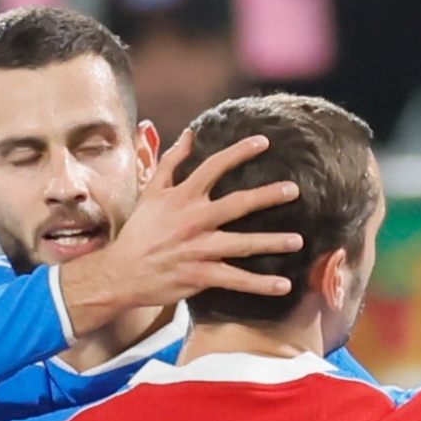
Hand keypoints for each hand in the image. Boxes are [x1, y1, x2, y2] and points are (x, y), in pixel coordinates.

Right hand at [60, 130, 301, 334]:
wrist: (121, 272)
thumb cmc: (139, 231)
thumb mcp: (150, 192)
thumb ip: (170, 162)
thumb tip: (189, 135)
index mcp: (182, 196)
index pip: (214, 167)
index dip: (239, 152)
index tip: (264, 142)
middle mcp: (193, 220)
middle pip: (237, 204)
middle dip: (267, 196)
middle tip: (294, 190)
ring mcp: (198, 249)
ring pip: (242, 244)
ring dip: (272, 243)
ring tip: (298, 241)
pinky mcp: (200, 275)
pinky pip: (235, 279)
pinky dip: (260, 284)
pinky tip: (284, 285)